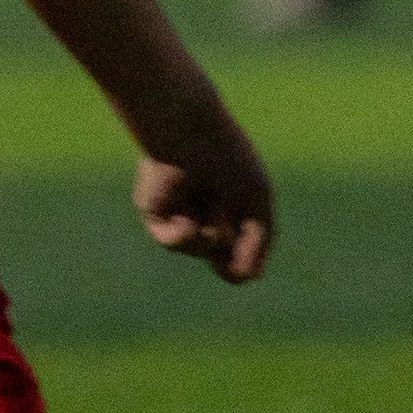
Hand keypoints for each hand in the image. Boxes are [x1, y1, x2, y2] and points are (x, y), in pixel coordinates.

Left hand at [133, 112, 273, 284]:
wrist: (190, 133)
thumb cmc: (228, 158)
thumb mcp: (256, 202)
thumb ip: (257, 244)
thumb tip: (247, 279)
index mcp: (232, 205)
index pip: (244, 246)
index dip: (249, 246)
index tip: (250, 230)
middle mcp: (206, 212)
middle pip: (225, 253)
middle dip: (231, 234)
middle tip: (225, 201)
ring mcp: (182, 214)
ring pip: (203, 251)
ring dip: (211, 232)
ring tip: (210, 200)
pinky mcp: (155, 214)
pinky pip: (173, 242)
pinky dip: (185, 234)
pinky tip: (189, 219)